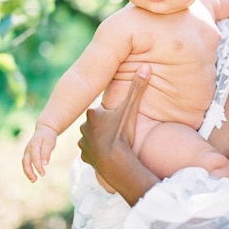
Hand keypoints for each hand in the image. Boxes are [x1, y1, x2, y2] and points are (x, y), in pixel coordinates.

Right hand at [22, 126, 57, 182]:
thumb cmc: (48, 136)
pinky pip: (27, 163)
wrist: (44, 130)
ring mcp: (27, 152)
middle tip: (34, 180)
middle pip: (25, 162)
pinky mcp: (28, 154)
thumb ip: (46, 152)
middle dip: (29, 172)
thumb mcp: (50, 142)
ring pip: (25, 164)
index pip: (35, 158)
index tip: (43, 173)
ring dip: (28, 172)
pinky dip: (29, 170)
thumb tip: (45, 164)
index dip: (38, 166)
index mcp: (33, 145)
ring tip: (33, 180)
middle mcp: (28, 149)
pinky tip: (33, 175)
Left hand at [78, 63, 150, 181]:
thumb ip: (138, 88)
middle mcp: (84, 126)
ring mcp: (83, 142)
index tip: (119, 118)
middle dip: (105, 125)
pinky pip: (91, 152)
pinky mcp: (84, 156)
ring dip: (100, 138)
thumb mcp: (131, 109)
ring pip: (92, 136)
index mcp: (93, 112)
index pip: (102, 109)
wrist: (115, 163)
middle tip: (118, 130)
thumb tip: (146, 66)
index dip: (112, 113)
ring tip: (113, 142)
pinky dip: (97, 152)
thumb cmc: (122, 134)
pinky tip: (107, 154)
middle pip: (96, 122)